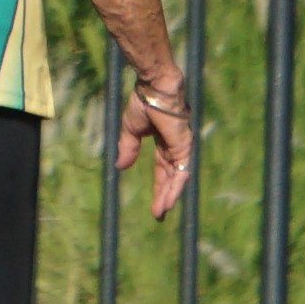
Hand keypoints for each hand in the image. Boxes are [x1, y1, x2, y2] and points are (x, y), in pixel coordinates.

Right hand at [118, 85, 194, 222]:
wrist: (153, 89)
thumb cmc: (143, 103)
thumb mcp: (131, 129)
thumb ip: (128, 148)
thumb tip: (120, 166)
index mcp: (163, 142)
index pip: (163, 170)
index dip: (159, 186)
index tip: (154, 204)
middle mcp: (175, 148)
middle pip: (170, 177)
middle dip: (164, 196)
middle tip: (159, 214)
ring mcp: (181, 148)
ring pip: (177, 178)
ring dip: (169, 196)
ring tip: (161, 211)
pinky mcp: (184, 147)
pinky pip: (181, 172)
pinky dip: (175, 187)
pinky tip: (169, 200)